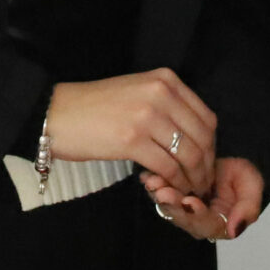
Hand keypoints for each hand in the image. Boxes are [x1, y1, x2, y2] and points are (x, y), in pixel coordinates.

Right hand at [47, 68, 216, 194]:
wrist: (57, 114)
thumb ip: (167, 106)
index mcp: (165, 80)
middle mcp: (160, 93)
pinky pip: (167, 167)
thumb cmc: (94, 108)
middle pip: (202, 138)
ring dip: (193, 178)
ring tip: (188, 189)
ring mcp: (147, 115)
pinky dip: (174, 182)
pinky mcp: (132, 140)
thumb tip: (194, 138)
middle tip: (201, 182)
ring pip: (189, 155)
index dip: (211, 146)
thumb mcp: (138, 93)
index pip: (206, 117)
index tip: (206, 163)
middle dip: (206, 166)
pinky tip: (168, 187)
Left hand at [143, 155, 264, 239]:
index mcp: (218, 223)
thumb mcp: (252, 189)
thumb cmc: (243, 177)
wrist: (232, 160)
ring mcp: (183, 208)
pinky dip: (154, 184)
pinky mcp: (172, 194)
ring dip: (159, 194)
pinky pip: (160, 192)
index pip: (206, 224)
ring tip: (153, 182)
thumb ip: (248, 209)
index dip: (197, 215)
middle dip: (172, 205)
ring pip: (168, 206)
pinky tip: (147, 176)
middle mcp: (197, 220)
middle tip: (163, 192)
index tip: (190, 202)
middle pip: (182, 218)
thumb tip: (233, 231)